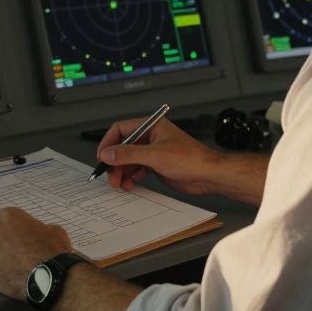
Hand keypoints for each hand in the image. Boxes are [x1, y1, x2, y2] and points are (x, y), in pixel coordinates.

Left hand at [0, 208, 72, 299]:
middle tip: (19, 253)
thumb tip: (39, 235)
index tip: (25, 239)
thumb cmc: (51, 250)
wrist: (47, 277)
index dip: (18, 230)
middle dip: (5, 242)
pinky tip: (10, 277)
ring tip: (15, 267)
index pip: (10, 220)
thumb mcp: (54, 230)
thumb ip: (41, 228)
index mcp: (7, 216)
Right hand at [97, 117, 221, 194]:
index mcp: (151, 126)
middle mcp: (150, 137)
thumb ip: (129, 154)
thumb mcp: (155, 155)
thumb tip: (108, 153)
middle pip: (123, 146)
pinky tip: (131, 184)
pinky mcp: (157, 164)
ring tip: (120, 184)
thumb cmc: (191, 159)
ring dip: (122, 172)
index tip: (102, 157)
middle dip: (115, 162)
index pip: (121, 129)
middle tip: (111, 177)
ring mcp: (153, 151)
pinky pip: (137, 169)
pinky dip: (132, 177)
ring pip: (129, 160)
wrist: (208, 175)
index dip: (109, 142)